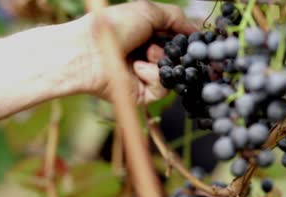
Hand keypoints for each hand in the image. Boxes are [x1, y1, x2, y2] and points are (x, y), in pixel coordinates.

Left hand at [78, 1, 197, 102]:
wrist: (89, 51)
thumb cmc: (114, 28)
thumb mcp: (148, 11)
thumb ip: (175, 18)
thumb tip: (196, 30)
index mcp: (149, 38)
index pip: (178, 43)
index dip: (187, 42)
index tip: (195, 41)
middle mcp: (149, 58)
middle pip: (180, 60)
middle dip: (176, 51)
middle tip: (159, 43)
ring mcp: (146, 77)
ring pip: (174, 74)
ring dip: (161, 61)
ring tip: (145, 54)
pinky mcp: (143, 95)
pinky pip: (163, 88)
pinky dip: (152, 75)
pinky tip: (137, 68)